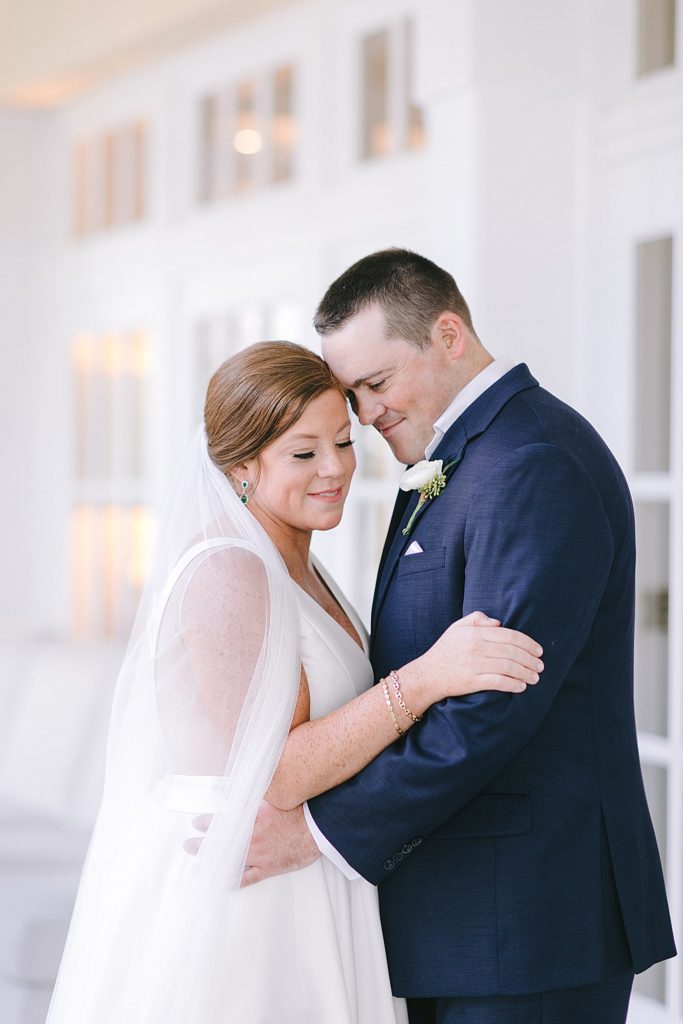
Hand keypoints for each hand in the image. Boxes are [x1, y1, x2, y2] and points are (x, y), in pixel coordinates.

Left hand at [183, 802, 319, 886]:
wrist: (319, 827)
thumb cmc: (300, 807)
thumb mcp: (274, 792)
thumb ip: (254, 789)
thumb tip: (240, 781)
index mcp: (250, 817)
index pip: (221, 821)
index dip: (206, 822)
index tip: (197, 822)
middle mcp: (250, 837)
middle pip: (220, 842)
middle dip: (201, 844)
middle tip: (188, 845)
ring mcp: (259, 855)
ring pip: (229, 860)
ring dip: (212, 862)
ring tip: (198, 864)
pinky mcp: (269, 867)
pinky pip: (247, 877)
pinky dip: (233, 880)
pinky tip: (221, 881)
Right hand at [419, 611, 543, 697]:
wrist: (427, 675)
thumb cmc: (445, 650)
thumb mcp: (457, 628)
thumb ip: (477, 619)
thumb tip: (499, 622)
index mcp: (475, 633)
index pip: (509, 635)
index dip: (528, 643)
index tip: (538, 650)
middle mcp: (476, 648)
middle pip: (512, 652)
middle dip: (530, 660)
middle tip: (540, 666)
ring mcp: (474, 665)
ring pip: (508, 667)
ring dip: (526, 673)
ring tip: (535, 677)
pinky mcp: (472, 682)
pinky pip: (498, 682)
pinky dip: (513, 684)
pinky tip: (522, 686)